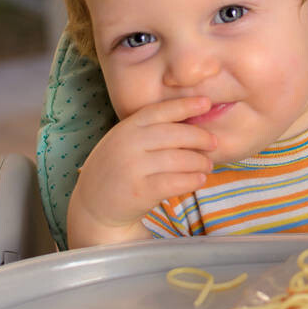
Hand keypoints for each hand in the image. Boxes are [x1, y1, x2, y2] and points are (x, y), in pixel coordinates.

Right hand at [67, 96, 216, 246]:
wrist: (93, 205)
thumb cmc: (118, 170)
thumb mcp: (125, 142)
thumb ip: (150, 132)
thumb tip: (192, 122)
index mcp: (127, 128)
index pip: (160, 111)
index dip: (185, 105)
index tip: (207, 103)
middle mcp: (128, 144)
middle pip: (175, 134)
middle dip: (200, 137)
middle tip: (214, 143)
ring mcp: (132, 168)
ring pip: (178, 159)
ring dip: (199, 161)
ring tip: (208, 165)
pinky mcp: (139, 192)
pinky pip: (175, 182)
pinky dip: (192, 180)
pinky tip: (200, 179)